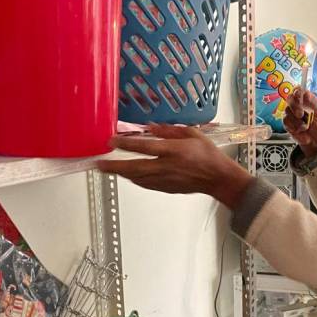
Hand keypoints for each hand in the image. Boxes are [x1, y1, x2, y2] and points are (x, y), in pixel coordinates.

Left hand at [98, 124, 253, 208]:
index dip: (125, 144)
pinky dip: (134, 179)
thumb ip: (169, 131)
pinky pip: (145, 184)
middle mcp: (166, 167)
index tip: (111, 141)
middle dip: (114, 166)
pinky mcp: (166, 188)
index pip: (144, 147)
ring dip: (121, 173)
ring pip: (137, 178)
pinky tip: (129, 175)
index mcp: (173, 151)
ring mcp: (165, 180)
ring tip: (108, 169)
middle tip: (98, 164)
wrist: (218, 178)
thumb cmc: (208, 155)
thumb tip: (150, 127)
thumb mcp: (191, 134)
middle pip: (134, 167)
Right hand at [283, 88, 316, 157]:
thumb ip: (314, 102)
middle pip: (290, 99)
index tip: (300, 96)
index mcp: (305, 100)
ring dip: (297, 121)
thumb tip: (307, 93)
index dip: (298, 92)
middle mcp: (297, 105)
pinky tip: (300, 131)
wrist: (316, 141)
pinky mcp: (287, 123)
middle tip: (301, 115)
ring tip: (305, 127)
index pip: (298, 90)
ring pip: (287, 112)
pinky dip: (294, 128)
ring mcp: (291, 114)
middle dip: (295, 107)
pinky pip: (286, 122)